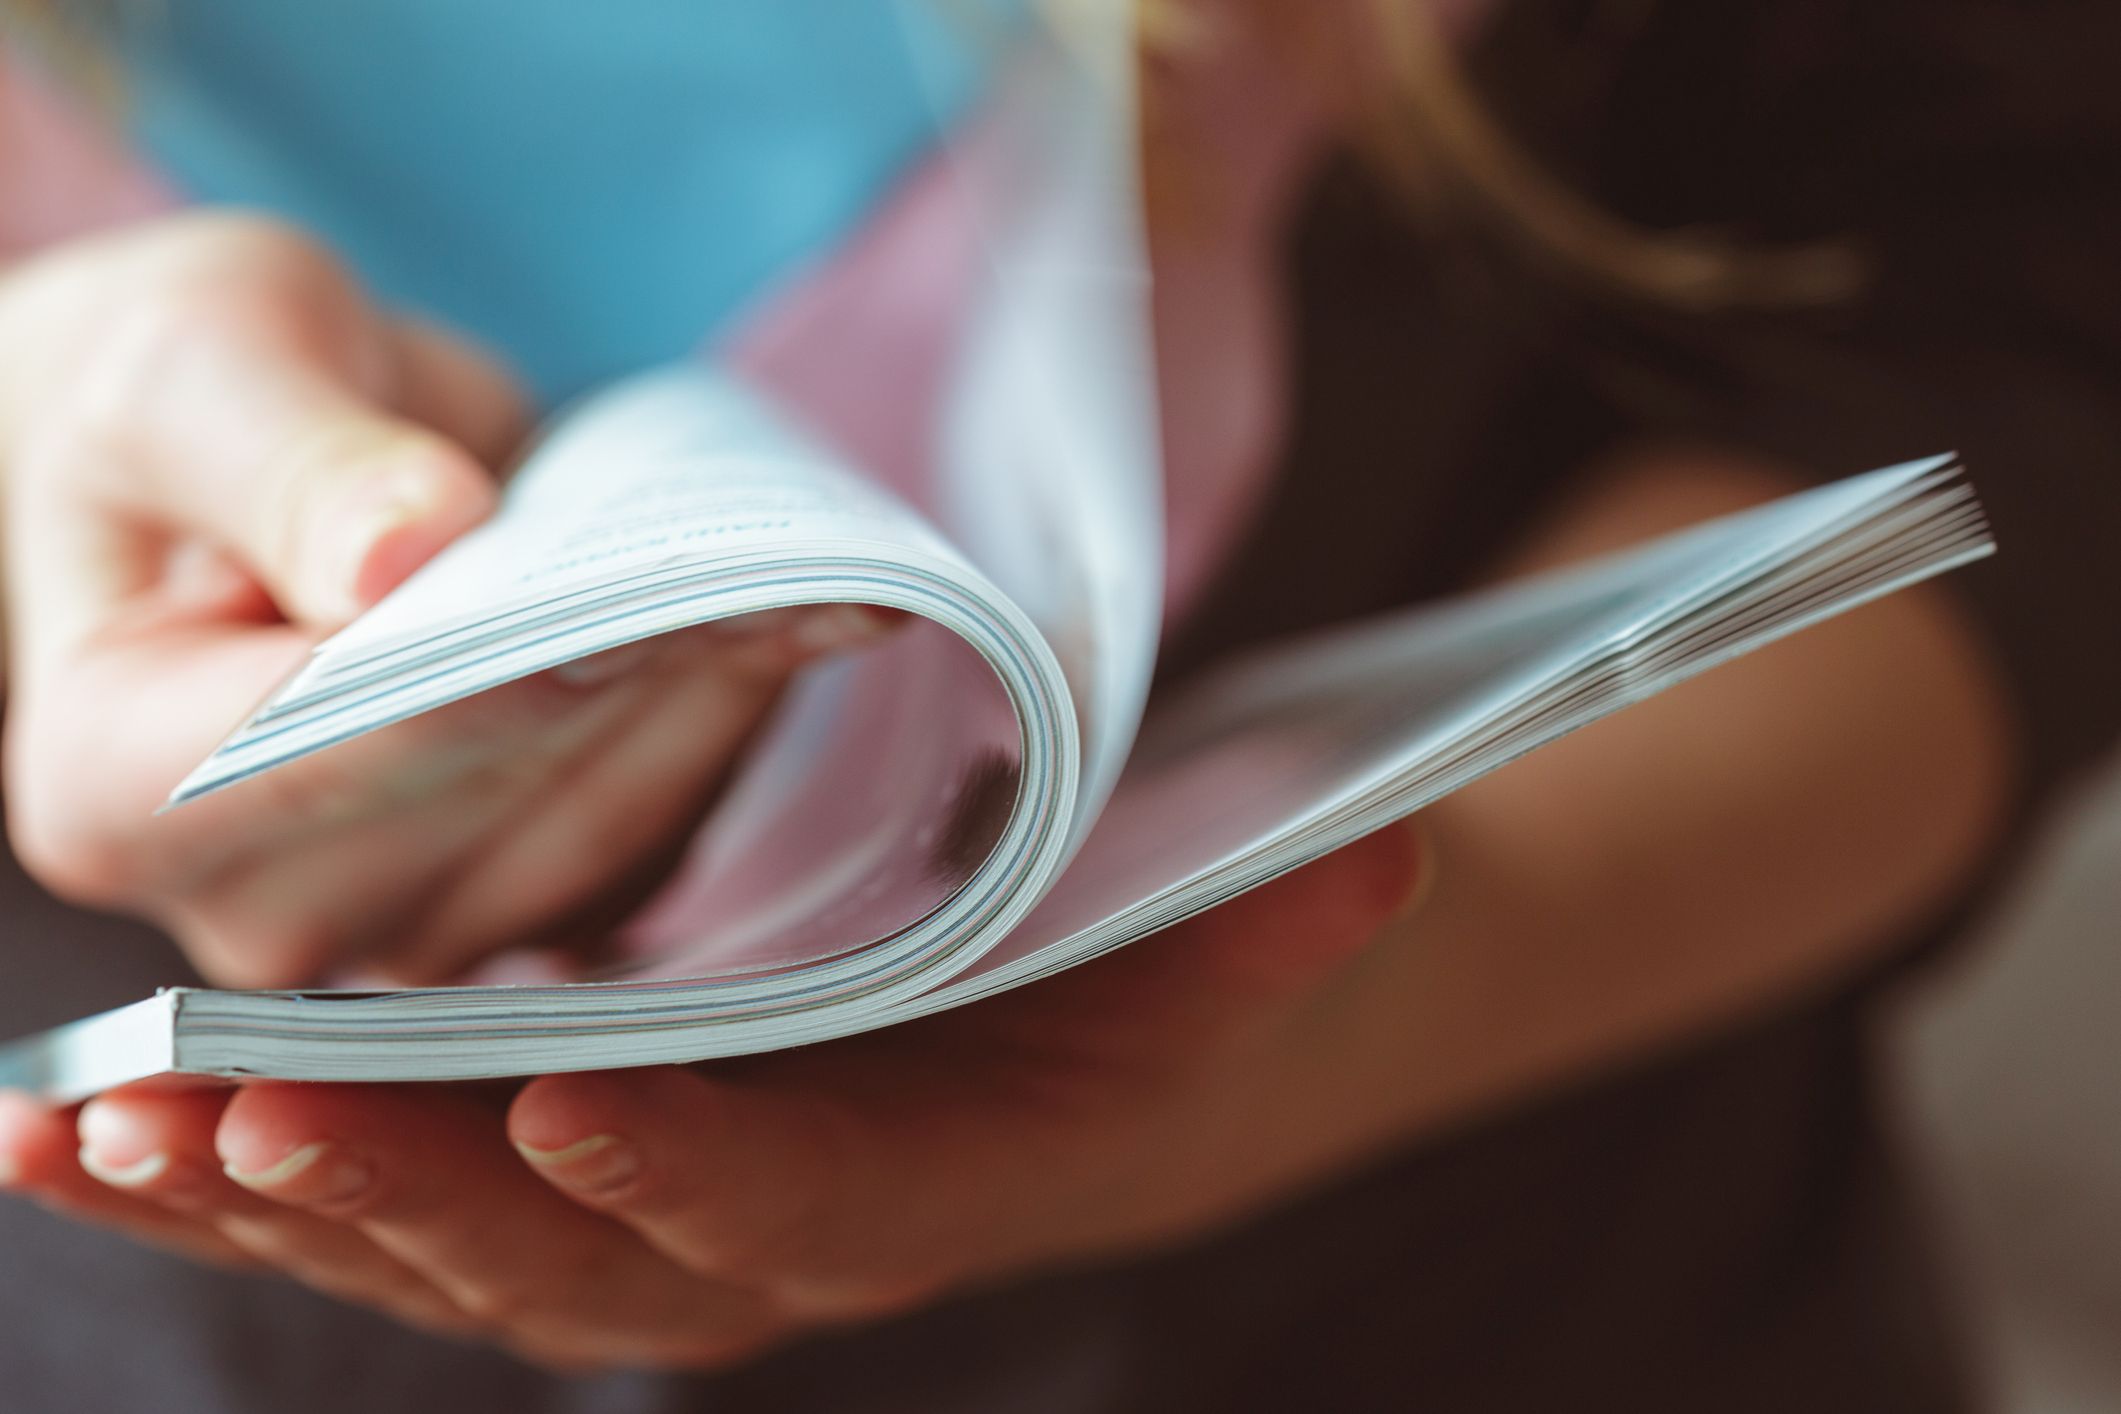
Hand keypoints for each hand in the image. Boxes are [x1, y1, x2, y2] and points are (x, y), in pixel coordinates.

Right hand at [0, 213, 886, 986]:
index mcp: (110, 794)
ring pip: (600, 830)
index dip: (487, 677)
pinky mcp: (525, 900)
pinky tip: (788, 618)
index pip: (324, 755)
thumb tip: (401, 556)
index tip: (628, 596)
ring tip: (806, 575)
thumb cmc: (196, 406)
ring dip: (711, 699)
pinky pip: (657, 835)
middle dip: (631, 673)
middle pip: (483, 806)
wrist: (252, 469)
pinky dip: (726, 721)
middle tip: (771, 560)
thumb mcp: (196, 365)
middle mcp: (258, 907)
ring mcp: (403, 924)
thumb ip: (283, 460)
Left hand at [0, 825, 1422, 1371]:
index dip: (695, 1175)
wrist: (1042, 1072)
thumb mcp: (1201, 962)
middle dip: (406, 1193)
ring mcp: (612, 1227)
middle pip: (558, 1252)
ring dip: (260, 1194)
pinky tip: (72, 1129)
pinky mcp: (520, 1179)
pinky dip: (218, 1174)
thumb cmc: (1105, 1007)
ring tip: (99, 1120)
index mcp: (897, 1193)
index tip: (577, 1102)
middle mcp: (736, 1246)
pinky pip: (357, 1199)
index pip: (792, 1211)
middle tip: (246, 1099)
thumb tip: (1391, 865)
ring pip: (422, 1245)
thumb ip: (1275, 929)